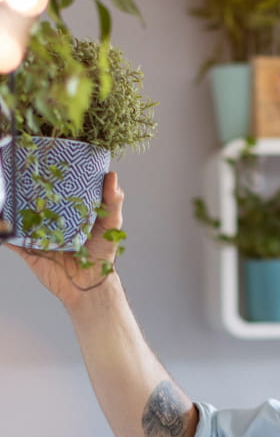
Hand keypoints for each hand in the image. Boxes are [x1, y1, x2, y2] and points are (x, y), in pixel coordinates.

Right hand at [5, 171, 125, 303]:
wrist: (88, 285)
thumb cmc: (102, 254)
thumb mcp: (110, 225)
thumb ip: (112, 202)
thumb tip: (112, 176)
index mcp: (69, 209)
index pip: (58, 187)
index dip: (52, 172)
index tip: (45, 152)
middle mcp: (51, 218)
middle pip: (34, 198)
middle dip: (24, 185)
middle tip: (18, 168)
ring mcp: (37, 232)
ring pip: (18, 214)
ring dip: (8, 203)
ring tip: (3, 188)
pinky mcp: (27, 248)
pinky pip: (9, 237)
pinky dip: (1, 230)